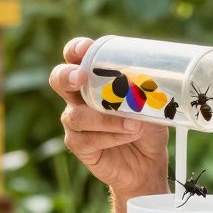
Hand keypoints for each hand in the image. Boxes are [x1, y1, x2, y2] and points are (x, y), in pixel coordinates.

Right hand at [49, 37, 168, 195]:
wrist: (149, 164)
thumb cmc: (148, 127)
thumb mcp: (153, 104)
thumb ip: (147, 91)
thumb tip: (151, 80)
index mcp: (94, 79)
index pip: (76, 57)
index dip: (76, 50)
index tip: (85, 48)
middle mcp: (79, 98)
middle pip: (59, 79)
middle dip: (67, 76)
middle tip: (81, 77)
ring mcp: (76, 122)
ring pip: (77, 115)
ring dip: (106, 118)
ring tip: (135, 124)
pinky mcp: (79, 145)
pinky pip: (86, 139)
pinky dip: (111, 136)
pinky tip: (129, 136)